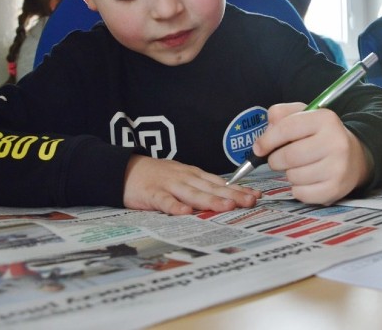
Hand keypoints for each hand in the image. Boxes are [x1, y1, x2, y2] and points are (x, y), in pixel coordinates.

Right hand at [123, 155, 259, 214]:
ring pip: (193, 193)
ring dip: (211, 200)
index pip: (220, 182)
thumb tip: (227, 196)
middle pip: (211, 188)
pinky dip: (175, 206)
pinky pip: (164, 201)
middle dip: (232, 195)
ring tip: (227, 207)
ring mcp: (169, 185)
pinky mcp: (151, 194)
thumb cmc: (158, 176)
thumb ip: (201, 186)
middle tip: (250, 202)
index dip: (238, 189)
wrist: (125, 169)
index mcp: (194, 175)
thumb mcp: (183, 177)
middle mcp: (185, 178)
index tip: (256, 195)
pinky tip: (186, 212)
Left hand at [253, 103, 371, 204]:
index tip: (259, 148)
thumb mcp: (305, 116)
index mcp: (326, 119)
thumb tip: (265, 136)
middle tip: (279, 159)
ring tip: (300, 167)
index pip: (287, 128)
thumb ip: (281, 115)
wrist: (354, 157)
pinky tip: (307, 180)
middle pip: (288, 156)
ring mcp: (338, 167)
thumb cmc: (321, 135)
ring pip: (293, 176)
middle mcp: (335, 142)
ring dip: (289, 174)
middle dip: (276, 160)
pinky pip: (301, 194)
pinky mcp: (336, 188)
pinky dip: (298, 189)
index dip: (267, 140)